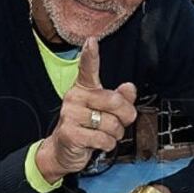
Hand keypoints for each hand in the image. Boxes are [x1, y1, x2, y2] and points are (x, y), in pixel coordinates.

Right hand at [37, 37, 137, 182]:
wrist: (64, 151)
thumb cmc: (88, 128)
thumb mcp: (106, 111)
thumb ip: (120, 99)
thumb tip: (129, 88)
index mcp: (84, 88)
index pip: (88, 68)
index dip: (91, 55)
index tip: (91, 41)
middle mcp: (75, 97)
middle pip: (115, 101)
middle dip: (125, 116)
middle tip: (120, 123)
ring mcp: (70, 115)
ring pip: (111, 124)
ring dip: (115, 134)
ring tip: (104, 134)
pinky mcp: (69, 133)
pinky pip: (103, 139)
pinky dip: (107, 145)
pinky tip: (97, 144)